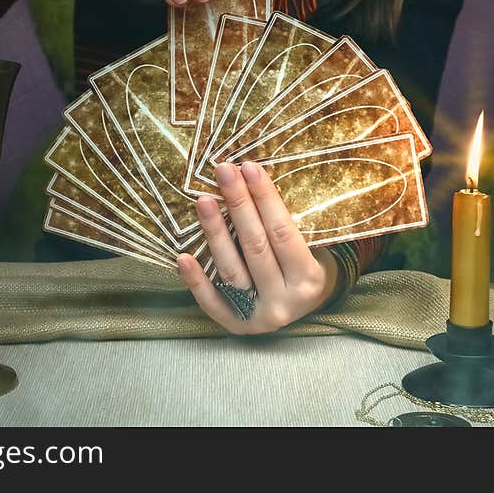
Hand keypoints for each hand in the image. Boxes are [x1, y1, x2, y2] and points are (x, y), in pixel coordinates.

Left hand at [177, 162, 341, 334]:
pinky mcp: (235, 325)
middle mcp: (285, 300)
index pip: (283, 232)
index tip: (250, 167)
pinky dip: (196, 279)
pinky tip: (182, 256)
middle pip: (255, 246)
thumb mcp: (311, 249)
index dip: (265, 199)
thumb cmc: (304, 267)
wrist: (305, 310)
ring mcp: (259, 316)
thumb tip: (251, 178)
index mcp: (308, 278)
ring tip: (203, 201)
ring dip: (215, 233)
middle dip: (238, 204)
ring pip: (231, 270)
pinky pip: (211, 302)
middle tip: (223, 171)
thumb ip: (287, 225)